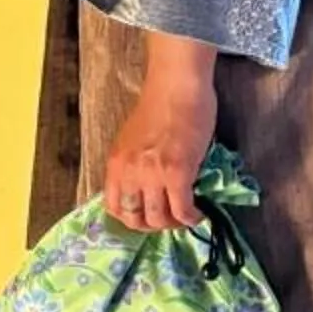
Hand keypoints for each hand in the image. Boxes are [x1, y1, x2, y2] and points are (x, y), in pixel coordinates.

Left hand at [105, 37, 217, 232]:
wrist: (177, 85)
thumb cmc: (160, 105)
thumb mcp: (134, 141)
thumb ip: (136, 164)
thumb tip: (150, 189)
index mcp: (115, 164)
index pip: (113, 208)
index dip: (132, 219)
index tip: (148, 216)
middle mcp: (129, 172)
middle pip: (135, 219)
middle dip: (154, 225)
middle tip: (171, 219)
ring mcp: (152, 174)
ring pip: (159, 219)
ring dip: (174, 224)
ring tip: (187, 216)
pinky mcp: (177, 172)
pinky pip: (182, 209)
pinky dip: (192, 218)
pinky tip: (199, 214)